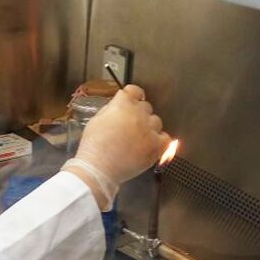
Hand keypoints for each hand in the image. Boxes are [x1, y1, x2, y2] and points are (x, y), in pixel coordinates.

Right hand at [63, 85, 170, 209]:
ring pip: (156, 121)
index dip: (132, 95)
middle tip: (130, 125)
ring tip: (137, 138)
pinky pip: (165, 138)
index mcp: (122, 105)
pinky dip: (159, 140)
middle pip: (145, 106)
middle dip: (138, 113)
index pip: (134, 91)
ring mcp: (149, 130)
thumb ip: (110, 110)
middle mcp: (138, 114)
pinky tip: (149, 144)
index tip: (133, 99)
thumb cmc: (93, 147)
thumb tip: (117, 108)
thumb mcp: (95, 120)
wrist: (98, 168)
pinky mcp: (156, 145)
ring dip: (148, 127)